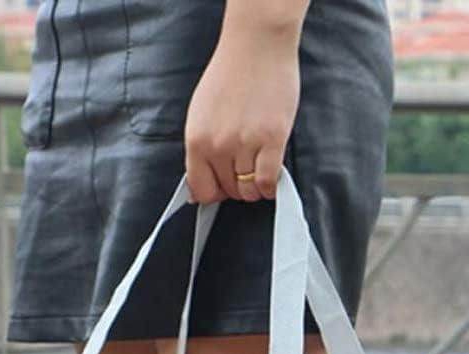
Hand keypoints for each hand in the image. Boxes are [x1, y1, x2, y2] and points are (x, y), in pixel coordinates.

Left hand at [184, 7, 304, 204]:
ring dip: (255, 186)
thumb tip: (198, 188)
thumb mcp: (200, 114)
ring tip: (258, 165)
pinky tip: (271, 172)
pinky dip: (271, 186)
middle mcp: (218, 145)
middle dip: (237, 185)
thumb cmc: (231, 74)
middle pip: (228, 191)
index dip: (214, 193)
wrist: (257, 45)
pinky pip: (268, 182)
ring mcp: (245, 144)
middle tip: (245, 166)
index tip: (223, 186)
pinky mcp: (272, 140)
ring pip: (249, 191)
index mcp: (196, 139)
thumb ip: (200, 150)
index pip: (201, 190)